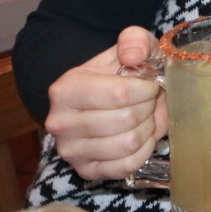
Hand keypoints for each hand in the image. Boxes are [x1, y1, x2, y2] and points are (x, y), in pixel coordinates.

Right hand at [44, 27, 167, 180]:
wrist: (105, 99)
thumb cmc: (121, 73)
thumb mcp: (129, 47)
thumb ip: (134, 40)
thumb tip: (133, 56)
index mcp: (66, 89)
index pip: (120, 94)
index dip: (147, 89)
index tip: (150, 84)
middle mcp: (60, 123)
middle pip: (126, 120)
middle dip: (148, 108)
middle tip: (149, 101)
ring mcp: (70, 151)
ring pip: (128, 144)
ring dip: (147, 129)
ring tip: (144, 116)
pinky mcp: (85, 171)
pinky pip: (126, 166)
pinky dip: (143, 150)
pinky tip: (141, 136)